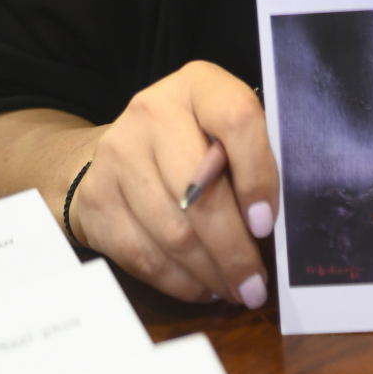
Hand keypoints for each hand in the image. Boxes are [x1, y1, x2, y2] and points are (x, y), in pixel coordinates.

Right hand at [69, 61, 278, 305]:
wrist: (121, 147)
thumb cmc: (194, 139)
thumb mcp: (226, 128)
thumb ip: (252, 156)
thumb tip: (275, 223)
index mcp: (198, 84)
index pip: (235, 119)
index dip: (256, 175)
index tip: (266, 223)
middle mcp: (152, 111)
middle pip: (199, 192)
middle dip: (233, 249)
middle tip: (257, 286)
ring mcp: (118, 155)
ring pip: (172, 233)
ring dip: (210, 273)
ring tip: (237, 289)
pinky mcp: (97, 199)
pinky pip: (143, 256)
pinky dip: (180, 282)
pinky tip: (203, 287)